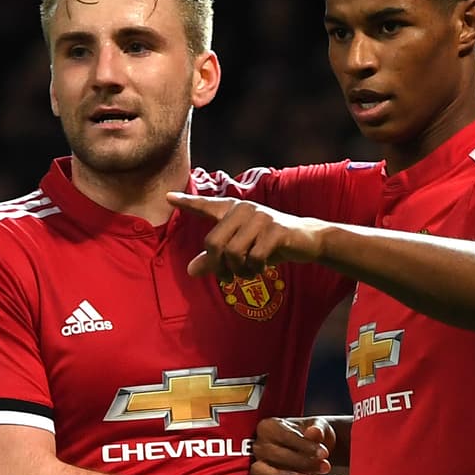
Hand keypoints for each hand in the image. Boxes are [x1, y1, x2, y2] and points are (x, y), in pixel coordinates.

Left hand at [166, 193, 324, 279]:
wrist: (306, 240)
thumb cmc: (269, 243)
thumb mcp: (241, 251)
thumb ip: (215, 259)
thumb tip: (191, 271)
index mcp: (233, 210)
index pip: (206, 206)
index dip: (186, 202)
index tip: (168, 197)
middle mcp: (244, 209)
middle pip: (214, 244)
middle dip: (219, 267)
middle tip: (228, 277)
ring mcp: (260, 218)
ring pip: (233, 254)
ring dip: (239, 271)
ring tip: (248, 272)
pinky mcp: (275, 231)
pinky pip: (254, 258)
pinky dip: (255, 270)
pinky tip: (262, 268)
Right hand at [250, 417, 334, 474]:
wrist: (312, 452)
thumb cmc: (312, 437)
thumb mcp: (319, 429)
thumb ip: (317, 430)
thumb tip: (314, 432)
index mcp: (269, 426)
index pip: (284, 436)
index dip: (304, 446)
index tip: (323, 454)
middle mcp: (259, 444)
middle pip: (274, 454)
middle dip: (301, 463)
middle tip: (323, 467)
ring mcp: (256, 463)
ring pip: (263, 471)